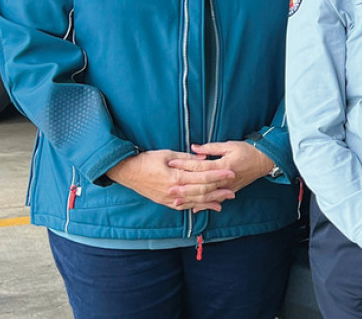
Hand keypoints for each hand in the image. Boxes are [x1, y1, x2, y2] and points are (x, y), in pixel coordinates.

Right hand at [106, 150, 235, 210]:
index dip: (218, 175)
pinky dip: (199, 206)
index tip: (231, 172)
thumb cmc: (147, 160)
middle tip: (233, 188)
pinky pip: (186, 206)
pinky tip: (209, 206)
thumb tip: (204, 158)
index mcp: (175, 177)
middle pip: (202, 191)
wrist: (128, 172)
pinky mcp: (166, 202)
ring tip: (226, 199)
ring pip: (195, 201)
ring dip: (212, 201)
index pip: (202, 177)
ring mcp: (170, 199)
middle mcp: (174, 191)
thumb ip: (187, 158)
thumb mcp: (167, 154)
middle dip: (219, 190)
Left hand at [166, 142, 275, 210]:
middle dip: (184, 187)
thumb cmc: (247, 150)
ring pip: (206, 196)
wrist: (264, 161)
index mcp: (223, 165)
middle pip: (201, 185)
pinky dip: (204, 205)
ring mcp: (227, 187)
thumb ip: (211, 148)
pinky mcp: (230, 191)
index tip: (171, 163)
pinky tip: (193, 208)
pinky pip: (214, 200)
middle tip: (169, 188)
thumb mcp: (230, 145)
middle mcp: (224, 179)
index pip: (200, 166)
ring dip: (191, 199)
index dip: (185, 164)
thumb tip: (194, 148)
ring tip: (176, 201)